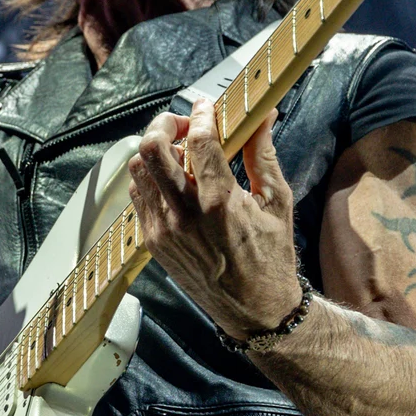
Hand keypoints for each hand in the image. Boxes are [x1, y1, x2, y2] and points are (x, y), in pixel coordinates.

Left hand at [126, 100, 301, 339]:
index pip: (198, 141)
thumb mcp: (278, 203)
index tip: (207, 105)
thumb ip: (263, 154)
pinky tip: (172, 179)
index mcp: (220, 203)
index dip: (201, 114)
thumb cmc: (272, 256)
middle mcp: (185, 215)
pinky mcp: (153, 241)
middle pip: (152, 149)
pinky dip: (150, 177)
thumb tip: (264, 114)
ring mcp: (164, 229)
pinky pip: (138, 195)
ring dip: (155, 150)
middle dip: (166, 124)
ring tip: (179, 152)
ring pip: (138, 169)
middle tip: (185, 125)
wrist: (254, 310)